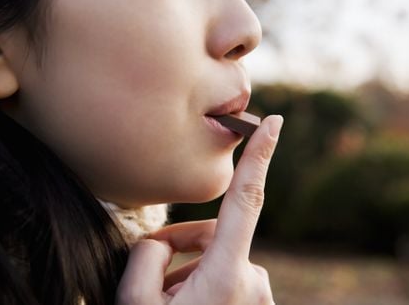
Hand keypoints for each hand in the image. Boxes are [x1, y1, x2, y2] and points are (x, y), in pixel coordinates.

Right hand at [116, 115, 282, 304]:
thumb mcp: (134, 302)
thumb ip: (147, 255)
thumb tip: (163, 243)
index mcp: (227, 276)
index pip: (245, 200)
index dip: (259, 156)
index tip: (274, 123)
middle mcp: (253, 283)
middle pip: (214, 234)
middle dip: (181, 244)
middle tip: (151, 275)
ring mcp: (259, 298)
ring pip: (219, 258)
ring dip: (190, 268)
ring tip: (164, 298)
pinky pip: (229, 279)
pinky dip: (206, 285)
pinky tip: (185, 303)